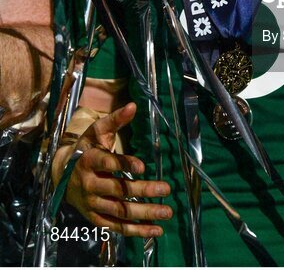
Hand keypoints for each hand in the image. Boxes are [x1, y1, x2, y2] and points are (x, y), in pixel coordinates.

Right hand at [65, 102, 171, 237]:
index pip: (106, 164)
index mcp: (89, 160)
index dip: (123, 164)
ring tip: (166, 211)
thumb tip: (134, 105)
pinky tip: (155, 230)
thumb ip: (116, 120)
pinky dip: (136, 231)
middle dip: (142, 190)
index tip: (143, 166)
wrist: (64, 175)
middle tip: (166, 189)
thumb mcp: (98, 131)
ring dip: (144, 213)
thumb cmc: (87, 148)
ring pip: (119, 211)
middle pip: (117, 190)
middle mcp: (89, 184)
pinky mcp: (96, 218)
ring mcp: (92, 204)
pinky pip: (117, 227)